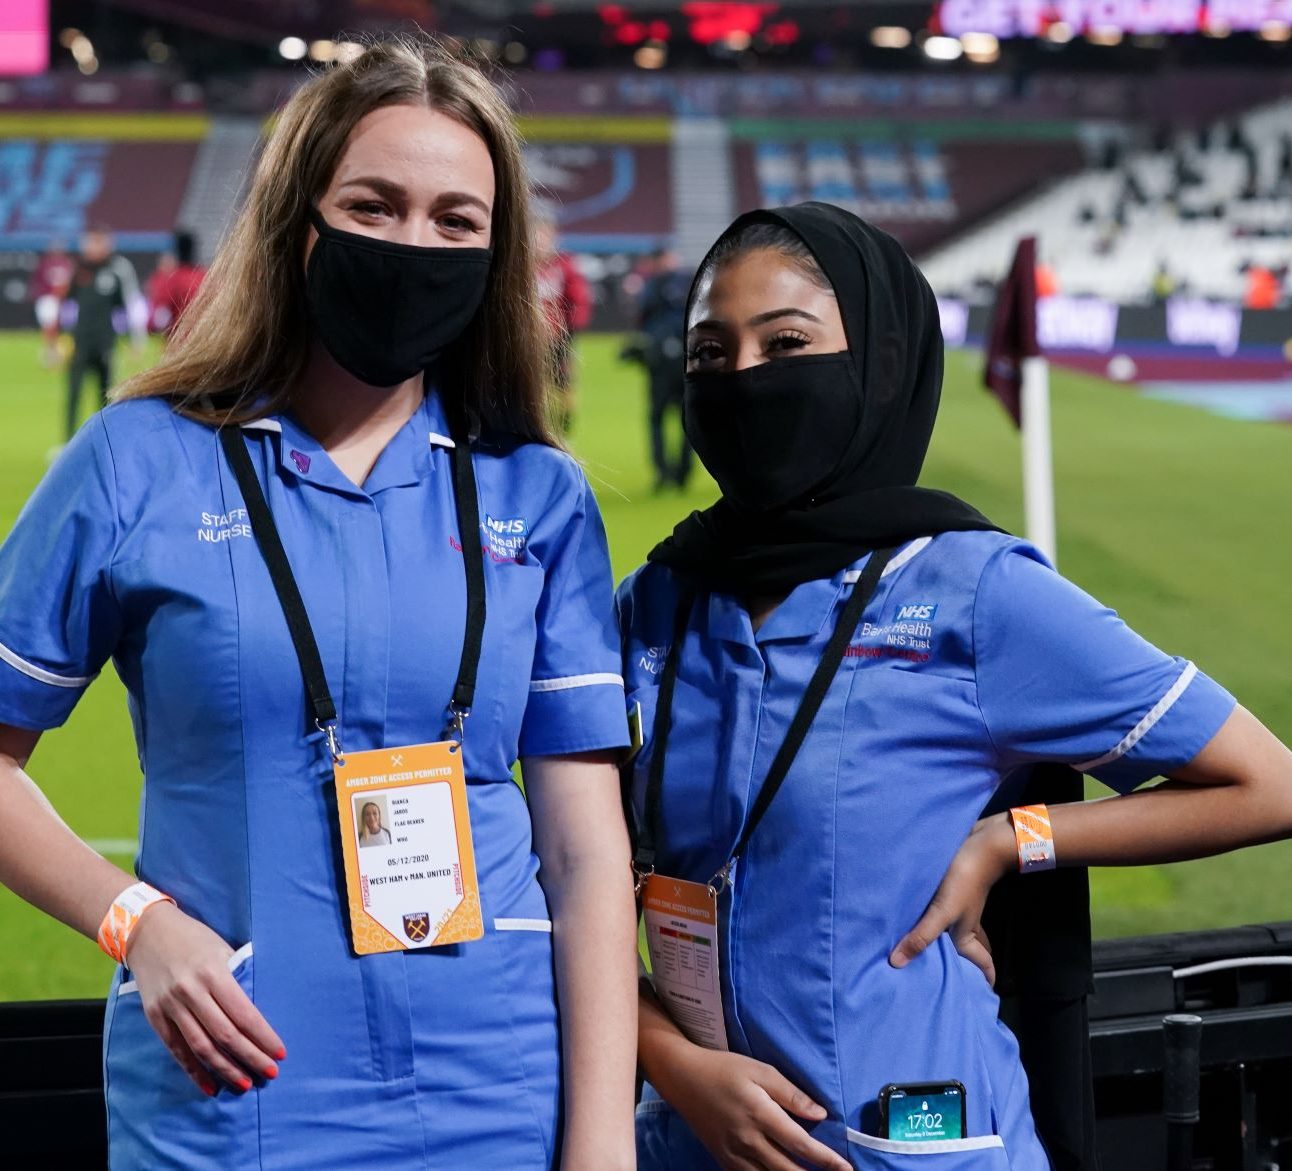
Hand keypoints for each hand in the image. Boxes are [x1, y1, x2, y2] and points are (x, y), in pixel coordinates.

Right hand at [124, 903, 284, 1094]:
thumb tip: (256, 1013)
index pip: (244, 1014)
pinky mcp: (155, 1017)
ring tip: (245, 1083)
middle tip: (270, 1073)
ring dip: (225, 1069)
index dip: (263, 1037)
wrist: (146, 932)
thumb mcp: (222, 949)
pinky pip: (177, 1049)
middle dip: (250, 1057)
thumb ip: (236, 979)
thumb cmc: (194, 938)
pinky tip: (210, 1086)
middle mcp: (191, 992)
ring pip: (201, 1047)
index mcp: (214, 973)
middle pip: (225, 1035)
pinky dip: (194, 1070)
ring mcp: (170, 1006)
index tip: (280, 1052)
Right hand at [664, 1047, 850, 1170]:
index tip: (845, 1167)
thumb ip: (790, 1093)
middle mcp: (748, 1140)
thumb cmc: (724, 1069)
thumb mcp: (759, 1070)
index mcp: (760, 1115)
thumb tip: (820, 1113)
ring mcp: (734, 1154)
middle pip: (787, 1170)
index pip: (800, 1144)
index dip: (826, 1159)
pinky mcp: (723, 1160)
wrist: (683, 1078)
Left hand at [889, 813, 1014, 982]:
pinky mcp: (951, 892)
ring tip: (927, 953)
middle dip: (964, 966)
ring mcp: (959, 908)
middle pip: (970, 951)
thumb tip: (897, 964)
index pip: (983, 965)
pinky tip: (917, 918)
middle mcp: (965, 925)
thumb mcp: (942, 912)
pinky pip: (943, 913)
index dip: (984, 981)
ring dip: (945, 943)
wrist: (979, 844)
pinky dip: (933, 921)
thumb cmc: (963, 882)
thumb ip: (921, 937)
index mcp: (967, 936)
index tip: (981, 998)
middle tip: (949, 979)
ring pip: (956, 932)